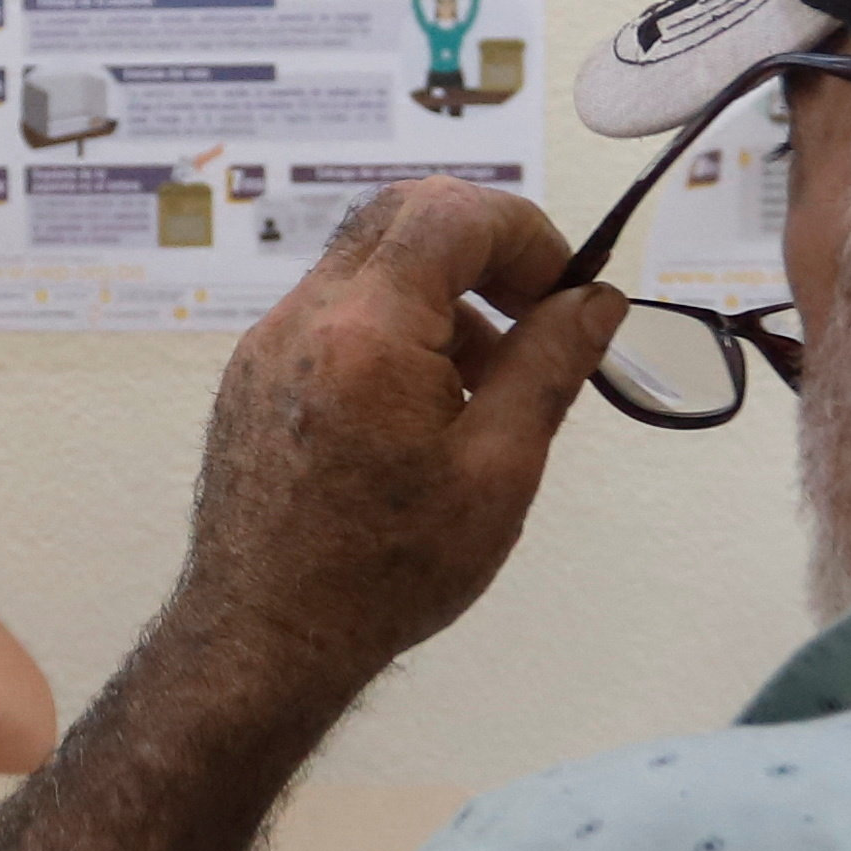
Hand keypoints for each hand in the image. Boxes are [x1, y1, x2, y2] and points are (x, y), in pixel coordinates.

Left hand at [156, 181, 618, 717]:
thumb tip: (594, 300)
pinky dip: (394, 324)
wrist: (266, 639)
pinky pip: (335, 309)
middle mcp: (306, 317)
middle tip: (533, 313)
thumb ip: (551, 365)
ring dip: (441, 288)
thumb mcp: (499, 470)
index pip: (453, 212)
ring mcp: (270, 341)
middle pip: (404, 214)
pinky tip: (424, 406)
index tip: (563, 291)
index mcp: (368, 331)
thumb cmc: (384, 573)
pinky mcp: (256, 373)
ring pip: (369, 259)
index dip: (526, 234)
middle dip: (484, 246)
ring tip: (486, 381)